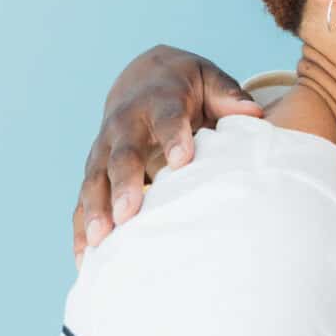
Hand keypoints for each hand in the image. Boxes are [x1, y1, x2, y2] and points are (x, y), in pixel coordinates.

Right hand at [70, 45, 263, 265]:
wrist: (142, 76)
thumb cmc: (185, 84)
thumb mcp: (208, 78)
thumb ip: (228, 96)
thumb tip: (254, 112)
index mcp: (157, 100)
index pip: (166, 117)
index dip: (172, 137)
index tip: (182, 161)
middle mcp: (125, 124)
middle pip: (123, 155)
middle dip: (125, 184)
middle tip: (128, 214)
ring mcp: (104, 148)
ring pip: (95, 179)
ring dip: (95, 210)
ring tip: (101, 242)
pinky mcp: (95, 170)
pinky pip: (83, 199)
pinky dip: (81, 228)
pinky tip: (86, 259)